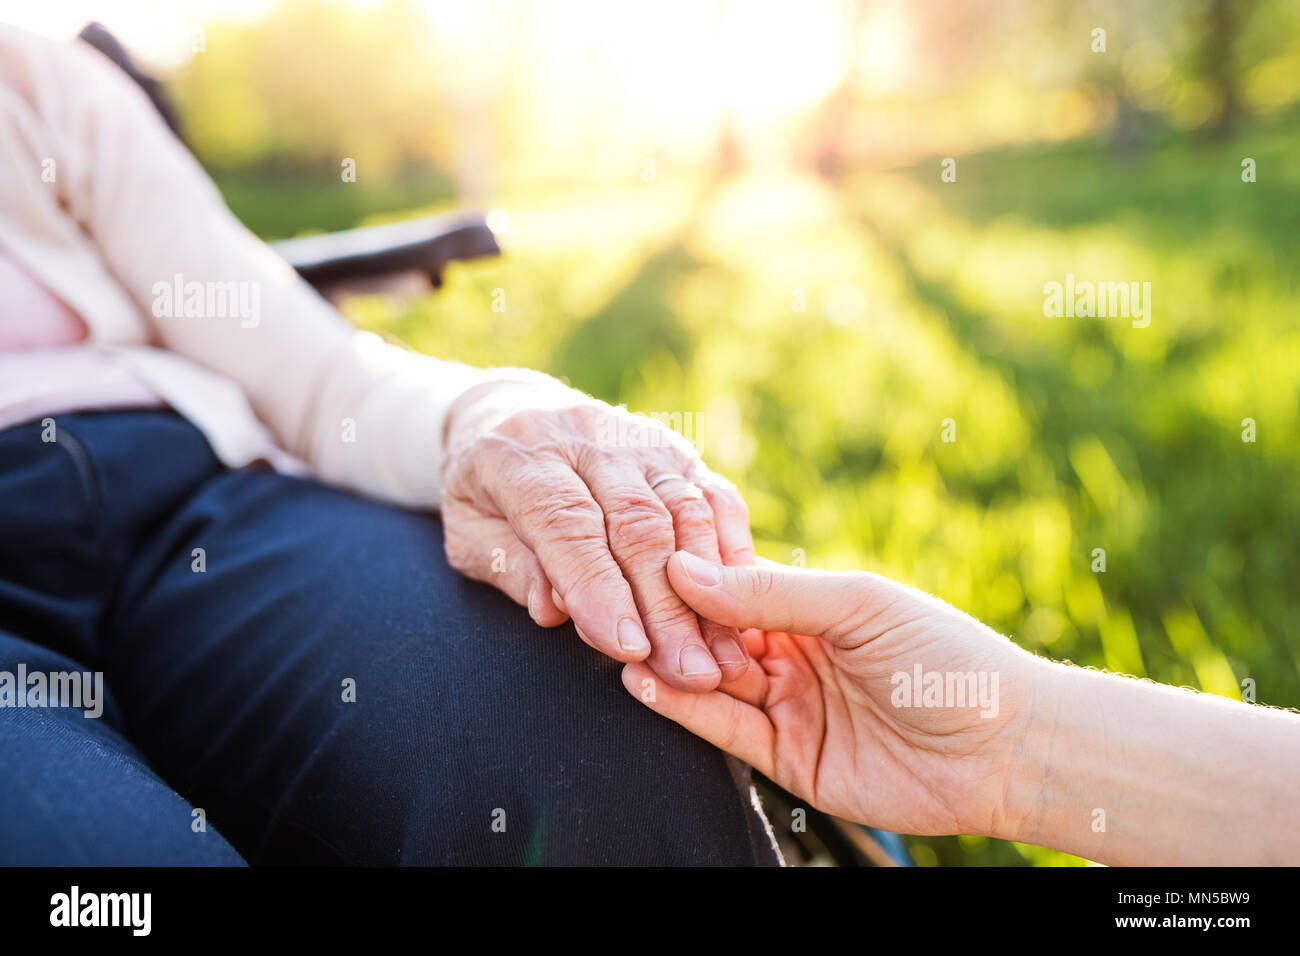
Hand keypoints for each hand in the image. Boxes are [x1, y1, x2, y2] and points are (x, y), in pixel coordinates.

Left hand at [440, 380, 753, 690]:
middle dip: (667, 606)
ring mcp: (636, 439)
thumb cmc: (486, 495)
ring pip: (684, 510)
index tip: (629, 650)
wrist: (508, 414)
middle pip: (636, 522)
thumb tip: (555, 611)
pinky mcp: (675, 449)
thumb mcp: (470, 536)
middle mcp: (585, 438)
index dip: (599, 589)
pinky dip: (733, 552)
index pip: (567, 525)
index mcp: (520, 458)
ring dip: (712, 591)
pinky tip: (742, 608)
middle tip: (690, 673)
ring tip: (723, 658)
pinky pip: (714, 496)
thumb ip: (511, 570)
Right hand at [622, 552, 1046, 837]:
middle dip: (671, 621)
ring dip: (668, 662)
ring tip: (619, 642)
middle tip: (619, 605)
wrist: (1004, 748)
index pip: (734, 586)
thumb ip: (771, 592)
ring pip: (710, 681)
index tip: (640, 556)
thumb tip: (685, 569)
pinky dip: (683, 708)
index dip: (691, 575)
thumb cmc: (945, 659)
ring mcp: (789, 706)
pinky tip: (645, 682)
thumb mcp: (857, 606)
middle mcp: (793, 653)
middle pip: (714, 634)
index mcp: (813, 606)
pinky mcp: (788, 758)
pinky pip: (725, 730)